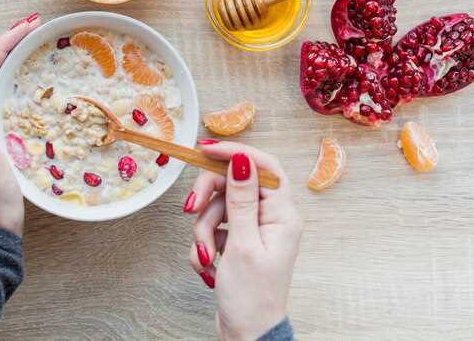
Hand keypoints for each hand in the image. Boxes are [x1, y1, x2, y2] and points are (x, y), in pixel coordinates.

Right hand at [185, 141, 302, 340]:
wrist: (246, 334)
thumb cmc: (252, 296)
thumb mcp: (242, 244)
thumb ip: (241, 199)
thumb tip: (241, 161)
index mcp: (282, 214)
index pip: (262, 166)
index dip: (235, 152)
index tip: (206, 149)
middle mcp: (270, 217)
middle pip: (233, 184)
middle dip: (208, 199)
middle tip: (191, 210)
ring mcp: (252, 228)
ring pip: (218, 207)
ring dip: (203, 230)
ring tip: (206, 255)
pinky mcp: (237, 240)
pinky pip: (213, 227)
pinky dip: (204, 243)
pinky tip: (207, 264)